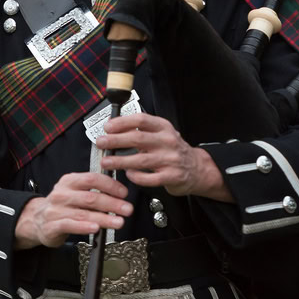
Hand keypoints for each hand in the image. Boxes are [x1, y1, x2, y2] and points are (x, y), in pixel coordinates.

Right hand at [14, 172, 133, 248]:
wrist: (37, 220)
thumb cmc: (63, 206)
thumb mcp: (75, 192)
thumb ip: (94, 191)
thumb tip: (120, 194)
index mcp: (69, 181)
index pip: (92, 178)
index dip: (110, 185)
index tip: (124, 193)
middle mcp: (62, 194)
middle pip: (91, 197)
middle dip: (112, 203)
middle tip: (127, 209)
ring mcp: (56, 210)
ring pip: (83, 213)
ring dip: (104, 218)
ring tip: (118, 222)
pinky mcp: (52, 226)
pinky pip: (70, 225)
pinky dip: (84, 227)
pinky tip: (96, 229)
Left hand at [97, 113, 232, 201]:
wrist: (197, 168)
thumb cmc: (173, 150)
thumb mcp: (162, 133)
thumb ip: (141, 130)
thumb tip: (114, 126)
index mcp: (164, 127)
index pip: (141, 120)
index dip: (122, 122)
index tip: (108, 127)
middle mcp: (167, 141)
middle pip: (138, 138)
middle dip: (116, 140)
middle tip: (101, 142)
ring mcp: (170, 159)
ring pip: (141, 160)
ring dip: (120, 161)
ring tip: (106, 161)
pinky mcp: (171, 176)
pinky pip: (149, 178)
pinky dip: (136, 176)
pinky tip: (128, 174)